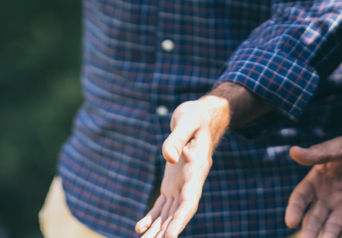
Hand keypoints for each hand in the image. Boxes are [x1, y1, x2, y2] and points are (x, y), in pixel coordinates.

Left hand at [135, 95, 229, 237]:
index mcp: (197, 170)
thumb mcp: (187, 121)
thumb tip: (166, 156)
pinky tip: (140, 228)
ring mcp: (181, 184)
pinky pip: (162, 205)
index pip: (189, 201)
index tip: (170, 236)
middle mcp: (190, 182)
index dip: (180, 220)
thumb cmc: (195, 116)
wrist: (201, 116)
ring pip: (169, 213)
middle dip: (167, 231)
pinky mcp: (172, 183)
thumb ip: (177, 138)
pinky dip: (152, 217)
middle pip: (178, 213)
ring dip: (158, 230)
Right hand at [285, 116, 341, 237]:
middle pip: (314, 217)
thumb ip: (316, 154)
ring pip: (333, 225)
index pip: (301, 198)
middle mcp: (328, 197)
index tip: (290, 222)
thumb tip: (293, 151)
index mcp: (317, 181)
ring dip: (330, 234)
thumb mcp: (337, 148)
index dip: (294, 209)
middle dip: (309, 229)